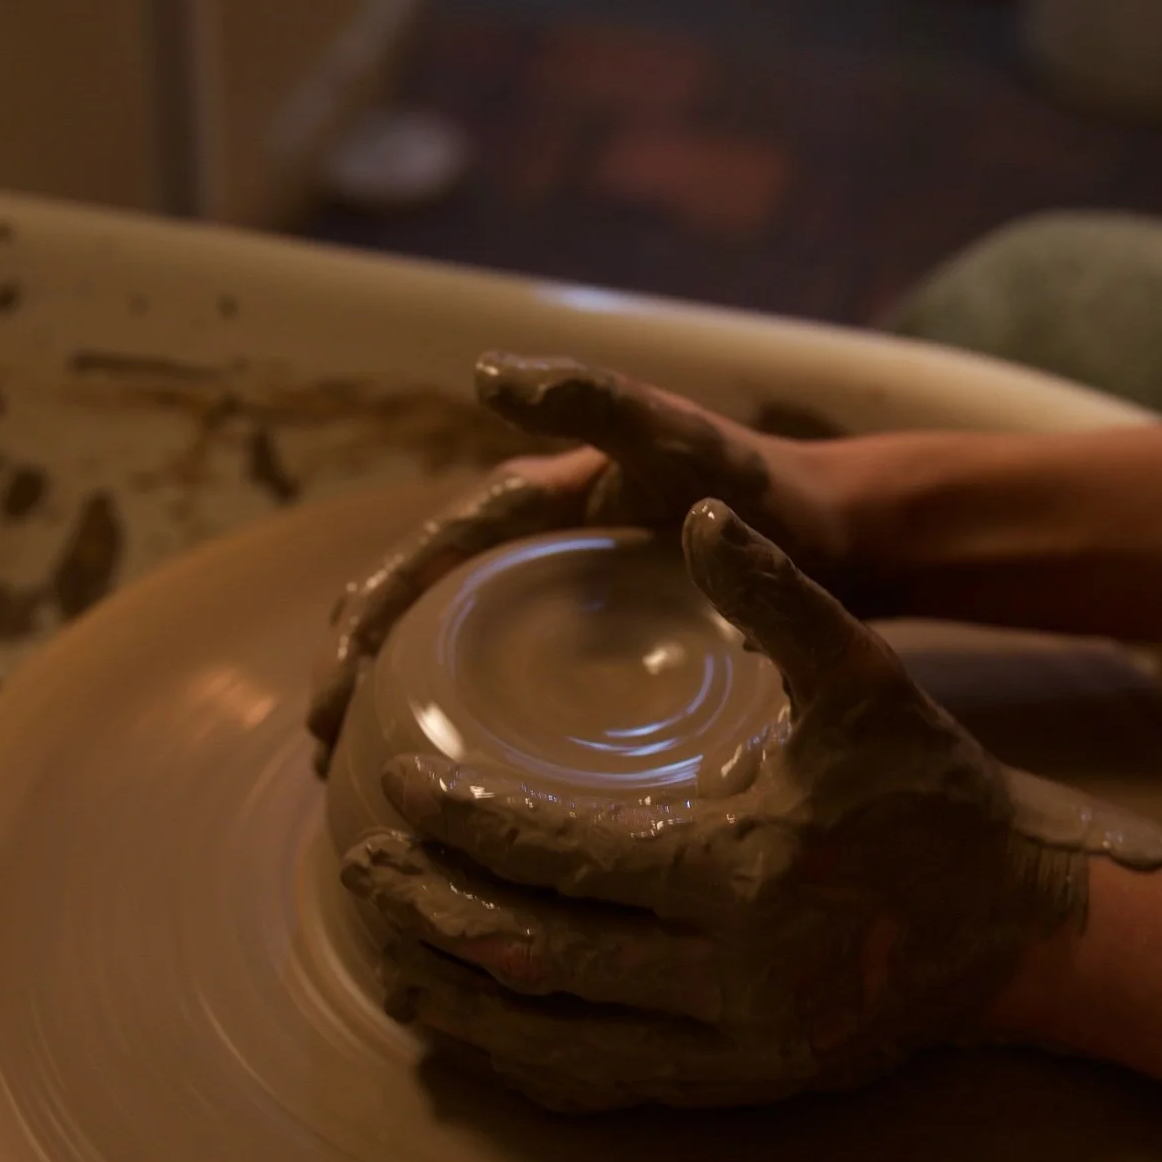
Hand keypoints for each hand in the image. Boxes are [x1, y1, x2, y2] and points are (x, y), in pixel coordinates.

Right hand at [306, 353, 855, 768]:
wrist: (837, 535)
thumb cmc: (760, 487)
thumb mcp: (679, 439)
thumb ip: (596, 402)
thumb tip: (486, 373)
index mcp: (529, 501)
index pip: (422, 559)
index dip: (370, 618)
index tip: (336, 684)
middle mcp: (525, 545)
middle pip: (409, 606)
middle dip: (353, 670)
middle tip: (324, 750)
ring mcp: (552, 597)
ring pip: (440, 648)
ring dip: (387, 699)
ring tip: (348, 773)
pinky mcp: (585, 644)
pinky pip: (497, 681)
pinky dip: (452, 722)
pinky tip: (447, 788)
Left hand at [339, 500, 1161, 1111]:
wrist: (1022, 928)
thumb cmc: (937, 795)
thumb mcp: (867, 682)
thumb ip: (778, 600)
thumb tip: (696, 515)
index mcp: (739, 871)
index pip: (559, 856)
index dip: (462, 822)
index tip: (394, 783)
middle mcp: (724, 977)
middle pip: (532, 954)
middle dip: (428, 912)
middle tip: (355, 869)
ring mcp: (729, 1048)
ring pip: (550, 1038)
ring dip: (454, 996)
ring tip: (381, 951)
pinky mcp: (738, 1087)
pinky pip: (601, 1086)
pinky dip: (518, 1060)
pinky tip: (466, 1028)